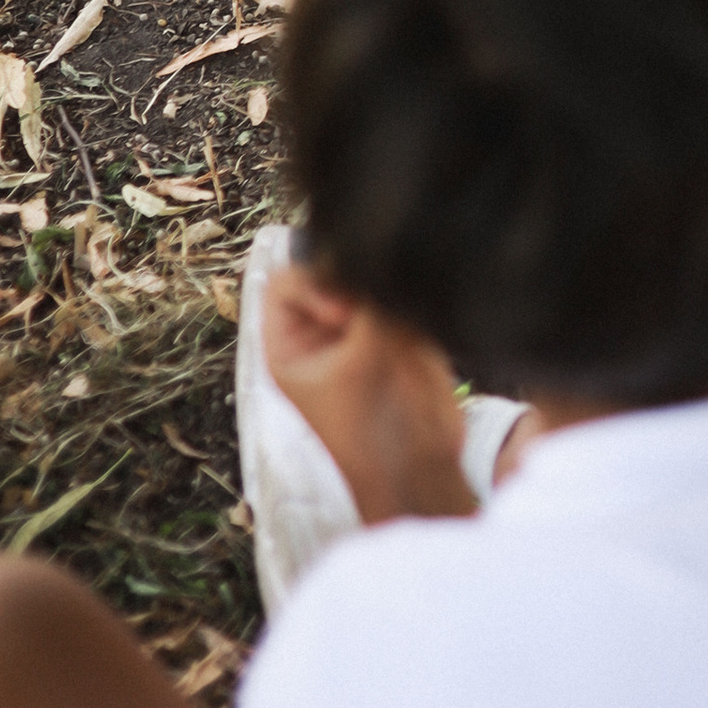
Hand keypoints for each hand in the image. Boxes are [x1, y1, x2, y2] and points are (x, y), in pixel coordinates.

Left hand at [262, 258, 476, 526]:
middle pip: (328, 274)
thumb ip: (364, 296)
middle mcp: (320, 336)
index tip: (345, 311)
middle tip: (378, 311)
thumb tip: (370, 242)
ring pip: (367, 281)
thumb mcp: (362, 356)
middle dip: (357, 282)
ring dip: (388, 293)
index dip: (314, 283)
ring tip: (401, 329)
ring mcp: (359, 336)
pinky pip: (400, 297)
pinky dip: (412, 301)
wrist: (422, 465)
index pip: (285, 282)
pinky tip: (419, 331)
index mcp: (289, 347)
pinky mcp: (397, 338)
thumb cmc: (375, 428)